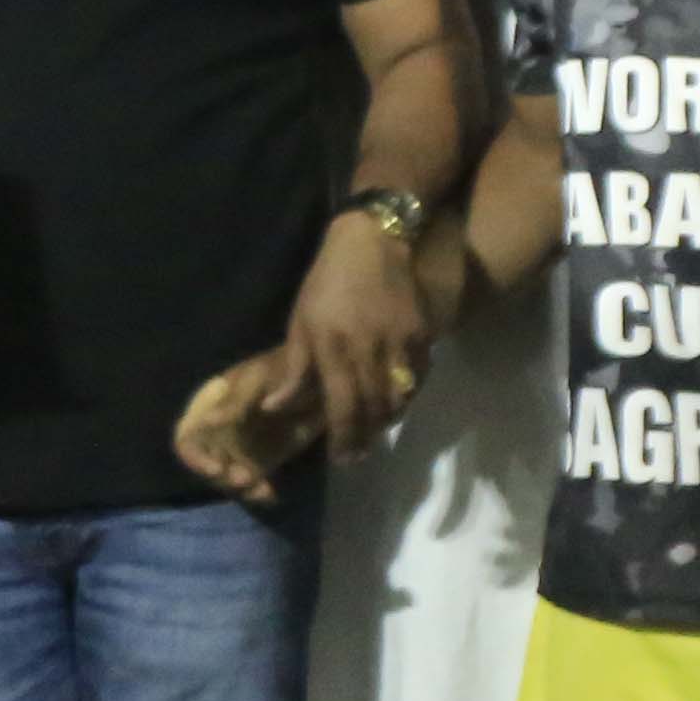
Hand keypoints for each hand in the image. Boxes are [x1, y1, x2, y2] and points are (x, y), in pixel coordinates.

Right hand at [171, 345, 325, 503]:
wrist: (323, 380)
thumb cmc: (286, 368)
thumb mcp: (258, 380)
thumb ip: (233, 402)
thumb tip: (206, 422)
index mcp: (210, 407)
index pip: (188, 438)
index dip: (195, 458)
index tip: (216, 470)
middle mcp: (220, 431)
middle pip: (207, 464)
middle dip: (222, 478)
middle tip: (244, 481)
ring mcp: (242, 447)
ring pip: (229, 477)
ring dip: (242, 488)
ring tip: (262, 491)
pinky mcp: (264, 460)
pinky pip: (253, 483)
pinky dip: (260, 492)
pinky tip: (272, 494)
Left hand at [283, 215, 433, 450]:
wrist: (374, 242)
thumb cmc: (328, 283)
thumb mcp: (300, 322)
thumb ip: (294, 370)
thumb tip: (276, 409)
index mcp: (335, 348)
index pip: (342, 408)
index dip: (342, 438)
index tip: (340, 459)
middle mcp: (371, 351)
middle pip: (374, 410)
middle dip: (365, 438)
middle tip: (356, 454)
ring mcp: (401, 344)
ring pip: (400, 399)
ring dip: (386, 421)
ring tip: (372, 431)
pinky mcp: (423, 336)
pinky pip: (418, 379)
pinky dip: (407, 397)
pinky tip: (394, 401)